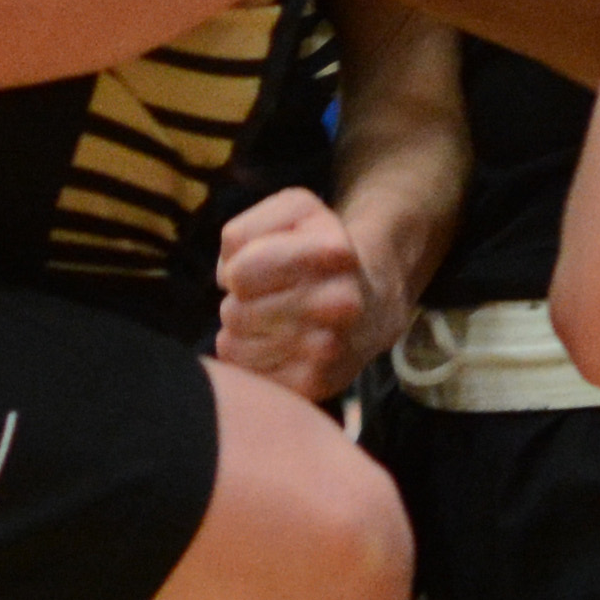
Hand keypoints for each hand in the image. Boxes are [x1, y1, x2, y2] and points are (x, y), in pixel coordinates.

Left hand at [214, 185, 407, 404]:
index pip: (239, 273)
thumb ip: (245, 230)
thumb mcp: (292, 213)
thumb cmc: (318, 252)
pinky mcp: (315, 387)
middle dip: (242, 301)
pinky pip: (245, 373)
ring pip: (232, 344)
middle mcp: (339, 304)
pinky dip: (251, 360)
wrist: (373, 306)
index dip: (239, 267)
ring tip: (276, 319)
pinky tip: (279, 346)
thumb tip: (226, 278)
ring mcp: (329, 351)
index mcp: (334, 252)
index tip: (261, 265)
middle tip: (272, 296)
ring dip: (244, 331)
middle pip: (232, 312)